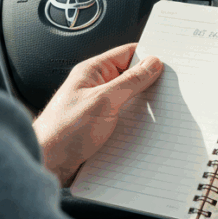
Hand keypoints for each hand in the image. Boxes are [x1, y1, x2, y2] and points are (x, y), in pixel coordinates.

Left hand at [33, 44, 162, 186]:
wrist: (46, 165)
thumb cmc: (62, 132)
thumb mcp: (103, 102)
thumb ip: (129, 81)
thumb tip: (152, 64)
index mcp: (93, 72)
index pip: (128, 53)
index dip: (150, 56)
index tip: (171, 63)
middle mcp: (96, 87)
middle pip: (132, 78)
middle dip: (151, 85)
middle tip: (170, 91)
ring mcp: (100, 107)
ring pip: (131, 101)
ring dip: (145, 109)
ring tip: (159, 114)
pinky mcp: (102, 127)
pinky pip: (126, 120)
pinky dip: (138, 125)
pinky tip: (147, 132)